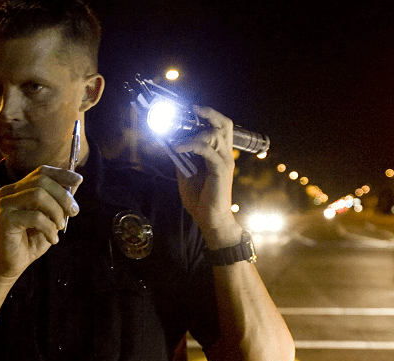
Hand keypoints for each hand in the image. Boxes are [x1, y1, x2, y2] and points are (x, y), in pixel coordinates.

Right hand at [0, 165, 81, 281]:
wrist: (11, 264)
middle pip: (41, 180)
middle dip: (62, 195)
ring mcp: (5, 204)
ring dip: (56, 211)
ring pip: (37, 195)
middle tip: (74, 212)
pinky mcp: (4, 219)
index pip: (41, 172)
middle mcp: (9, 192)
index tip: (79, 180)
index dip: (61, 174)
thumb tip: (75, 181)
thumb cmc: (30, 241)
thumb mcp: (51, 218)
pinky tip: (52, 239)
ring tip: (60, 227)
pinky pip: (34, 217)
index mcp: (19, 188)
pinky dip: (48, 228)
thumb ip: (59, 200)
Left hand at [170, 105, 241, 247]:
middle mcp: (225, 154)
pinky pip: (206, 151)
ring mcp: (224, 161)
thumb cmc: (201, 198)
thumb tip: (168, 142)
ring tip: (176, 138)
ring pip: (215, 135)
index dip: (207, 115)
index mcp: (219, 153)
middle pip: (225, 124)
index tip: (190, 109)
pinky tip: (176, 148)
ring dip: (193, 132)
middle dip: (210, 113)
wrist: (211, 219)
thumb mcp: (186, 174)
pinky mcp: (221, 170)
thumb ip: (181, 158)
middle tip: (193, 108)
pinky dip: (190, 145)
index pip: (218, 126)